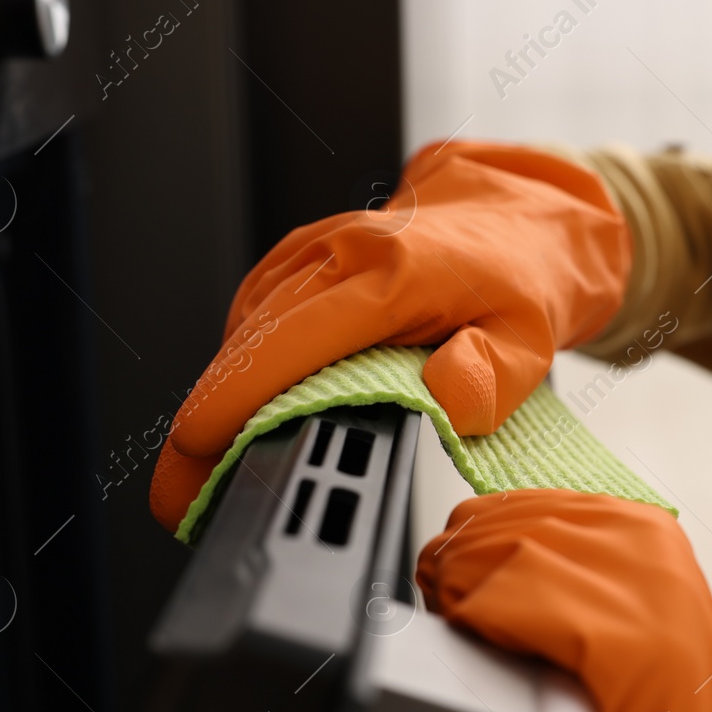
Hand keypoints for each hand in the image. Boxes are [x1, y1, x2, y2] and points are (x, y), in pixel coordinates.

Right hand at [149, 142, 629, 531]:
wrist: (516, 217)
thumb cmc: (520, 282)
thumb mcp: (531, 339)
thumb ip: (492, 375)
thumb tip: (448, 397)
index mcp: (395, 274)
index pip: (297, 338)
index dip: (238, 394)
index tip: (198, 444)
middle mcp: (344, 252)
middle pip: (252, 340)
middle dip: (207, 420)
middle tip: (180, 495)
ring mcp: (318, 248)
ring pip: (245, 326)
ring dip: (220, 395)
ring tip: (206, 470)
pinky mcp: (304, 255)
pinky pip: (257, 308)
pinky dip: (242, 359)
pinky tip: (245, 407)